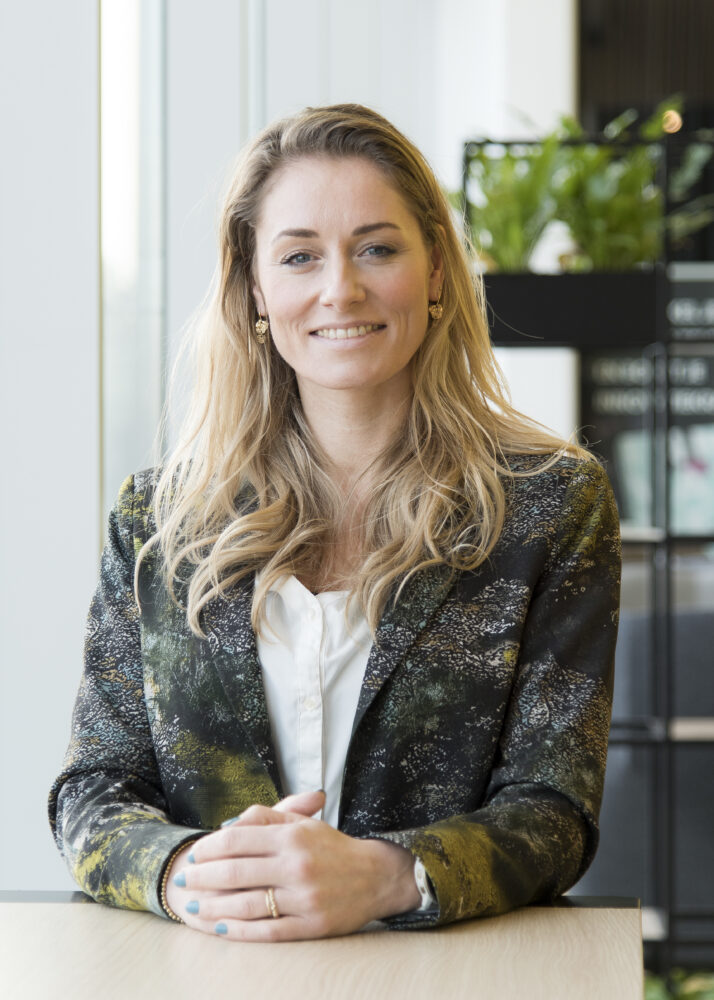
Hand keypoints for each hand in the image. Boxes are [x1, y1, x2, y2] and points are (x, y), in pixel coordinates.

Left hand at [165, 790, 419, 940]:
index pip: (237, 839)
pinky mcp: (312, 926)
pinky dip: (240, 931)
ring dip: (213, 906)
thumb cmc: (332, 847)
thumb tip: (227, 827)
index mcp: (293, 836)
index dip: (209, 848)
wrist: (376, 876)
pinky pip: (267, 931)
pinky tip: (220, 927)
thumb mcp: (302, 823)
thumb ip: (266, 819)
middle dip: (202, 877)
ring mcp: (304, 898)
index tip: (192, 855)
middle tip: (181, 881)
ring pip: (247, 904)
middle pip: (235, 871)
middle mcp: (297, 865)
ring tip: (192, 907)